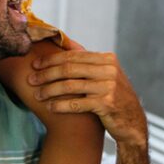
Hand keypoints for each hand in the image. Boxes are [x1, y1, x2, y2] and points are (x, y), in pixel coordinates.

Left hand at [29, 41, 147, 147]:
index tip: (35, 64)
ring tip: (37, 95)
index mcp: (107, 59)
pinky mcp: (107, 103)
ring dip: (50, 90)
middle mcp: (109, 69)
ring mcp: (109, 86)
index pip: (73, 55)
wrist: (132, 121)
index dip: (51, 59)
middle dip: (46, 74)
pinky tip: (49, 107)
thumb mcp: (105, 74)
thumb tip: (64, 41)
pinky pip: (77, 103)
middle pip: (69, 68)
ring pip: (70, 85)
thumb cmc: (113, 96)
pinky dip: (60, 105)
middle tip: (30, 79)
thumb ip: (87, 60)